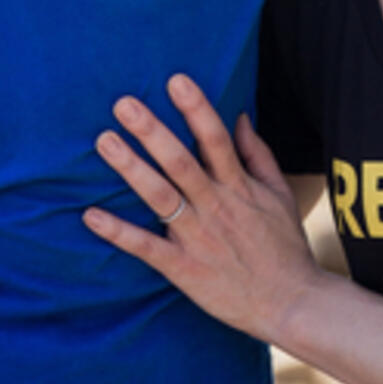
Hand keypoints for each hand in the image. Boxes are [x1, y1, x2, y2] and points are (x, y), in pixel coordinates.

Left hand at [83, 75, 323, 341]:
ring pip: (160, 197)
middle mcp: (216, 206)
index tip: (176, 81)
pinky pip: (146, 248)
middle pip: (180, 162)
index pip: (216, 138)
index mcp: (239, 186)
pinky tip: (91, 215)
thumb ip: (257, 153)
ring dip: (131, 168)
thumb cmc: (284, 245)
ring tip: (104, 141)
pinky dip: (118, 232)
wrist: (290, 302)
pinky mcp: (184, 269)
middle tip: (124, 104)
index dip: (196, 109)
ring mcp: (198, 238)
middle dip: (152, 131)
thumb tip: (238, 116)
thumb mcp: (279, 193)